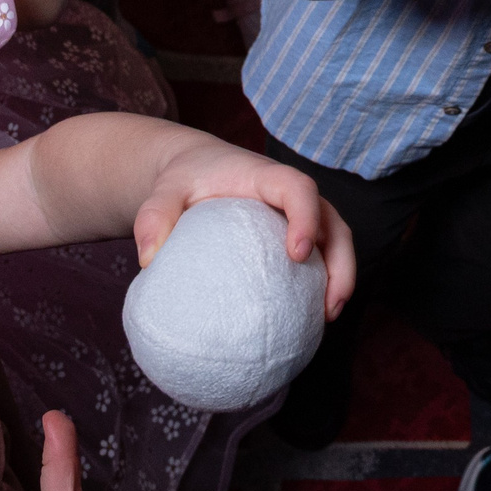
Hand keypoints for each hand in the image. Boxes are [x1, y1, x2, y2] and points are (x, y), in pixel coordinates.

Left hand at [132, 140, 357, 317]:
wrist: (195, 169)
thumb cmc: (183, 179)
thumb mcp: (164, 190)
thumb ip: (153, 217)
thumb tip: (149, 259)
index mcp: (265, 176)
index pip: (298, 188)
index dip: (305, 217)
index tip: (297, 253)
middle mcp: (291, 195)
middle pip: (333, 221)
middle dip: (341, 261)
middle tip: (331, 303)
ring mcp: (298, 216)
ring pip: (336, 242)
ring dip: (341, 278)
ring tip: (328, 318)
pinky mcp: (295, 235)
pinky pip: (320, 258)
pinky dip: (322, 285)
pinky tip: (308, 320)